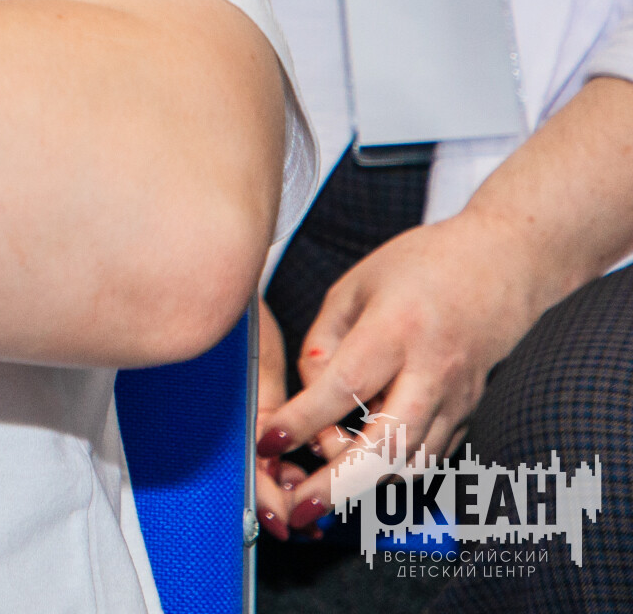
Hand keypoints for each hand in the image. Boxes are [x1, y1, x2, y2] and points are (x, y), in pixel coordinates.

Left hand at [259, 212, 547, 528]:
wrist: (502, 265)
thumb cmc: (420, 267)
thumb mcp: (355, 285)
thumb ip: (323, 340)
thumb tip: (306, 393)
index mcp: (396, 329)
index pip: (344, 387)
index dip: (302, 420)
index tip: (268, 440)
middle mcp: (432, 371)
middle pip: (387, 444)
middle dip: (339, 484)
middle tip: (298, 506)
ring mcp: (457, 397)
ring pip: (411, 462)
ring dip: (364, 483)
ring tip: (321, 488)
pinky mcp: (469, 413)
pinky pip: (429, 456)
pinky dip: (393, 470)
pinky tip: (360, 468)